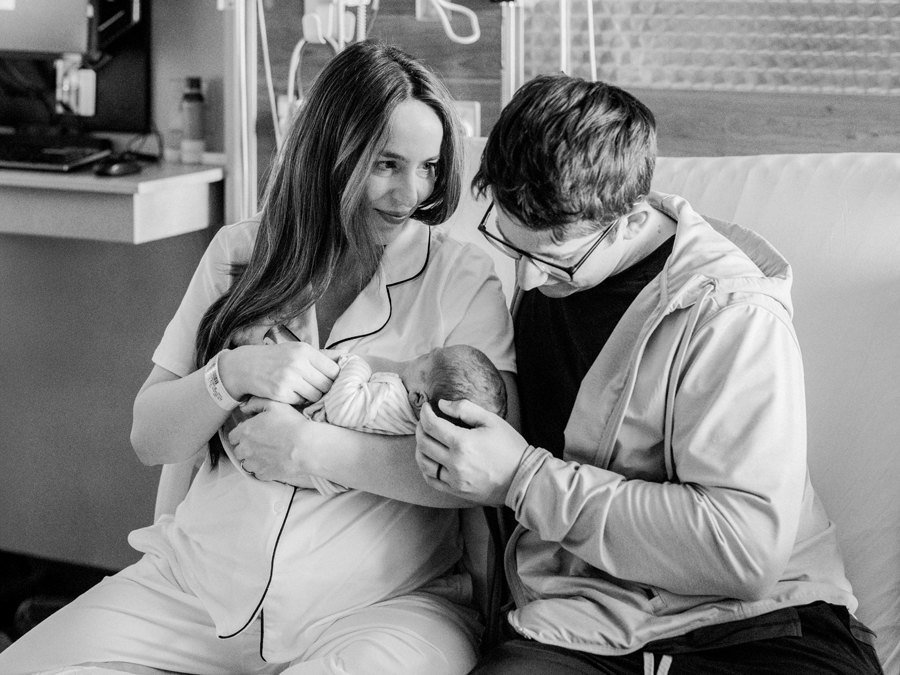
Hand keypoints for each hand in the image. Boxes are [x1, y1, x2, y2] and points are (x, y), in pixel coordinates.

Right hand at [220, 343, 340, 404]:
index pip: (333, 369)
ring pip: (316, 395)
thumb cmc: (276, 358)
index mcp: (305, 350)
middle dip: (325, 389)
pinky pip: (300, 402)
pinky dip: (299, 400)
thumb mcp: (298, 349)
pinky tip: (292, 394)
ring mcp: (288, 379)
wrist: (245, 366)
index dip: (334, 378)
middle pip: (327, 384)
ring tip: (304, 390)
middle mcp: (298, 363)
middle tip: (318, 388)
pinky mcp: (280, 393)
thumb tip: (348, 352)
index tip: (330, 380)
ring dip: (313, 396)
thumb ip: (323, 355)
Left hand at [228, 396, 315, 482]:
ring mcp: (254, 464)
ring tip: (269, 454)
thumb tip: (244, 408)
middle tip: (262, 443)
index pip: (233, 437)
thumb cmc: (292, 424)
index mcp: (246, 431)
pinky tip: (275, 462)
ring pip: (247, 464)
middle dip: (247, 448)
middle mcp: (246, 449)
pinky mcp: (264, 475)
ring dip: (254, 460)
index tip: (252, 434)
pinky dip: (264, 469)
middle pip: (239, 451)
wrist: (306, 446)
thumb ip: (256, 403)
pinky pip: (259, 473)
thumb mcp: (275, 405)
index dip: (242, 435)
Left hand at [415, 400, 528, 504]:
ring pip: (423, 462)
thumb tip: (442, 405)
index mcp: (462, 442)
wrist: (523, 478)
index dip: (425, 413)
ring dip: (420, 447)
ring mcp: (454, 479)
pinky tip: (429, 458)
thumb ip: (464, 408)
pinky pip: (431, 479)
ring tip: (425, 438)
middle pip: (424, 442)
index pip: (431, 425)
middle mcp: (455, 462)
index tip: (426, 407)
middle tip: (425, 420)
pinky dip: (425, 467)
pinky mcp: (456, 491)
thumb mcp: (491, 421)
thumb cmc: (509, 447)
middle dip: (420, 427)